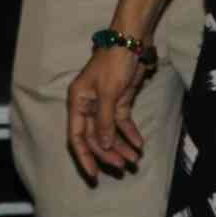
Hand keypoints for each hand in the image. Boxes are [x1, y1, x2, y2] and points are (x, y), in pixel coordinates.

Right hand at [64, 46, 146, 181]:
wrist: (132, 41)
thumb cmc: (114, 63)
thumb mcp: (108, 93)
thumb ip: (104, 121)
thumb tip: (102, 145)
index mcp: (78, 101)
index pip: (77, 135)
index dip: (84, 156)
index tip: (94, 175)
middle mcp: (88, 105)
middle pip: (95, 137)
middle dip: (108, 153)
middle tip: (123, 166)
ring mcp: (104, 104)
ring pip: (109, 133)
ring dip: (121, 146)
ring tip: (134, 159)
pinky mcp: (120, 101)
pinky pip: (122, 123)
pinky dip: (130, 134)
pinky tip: (139, 144)